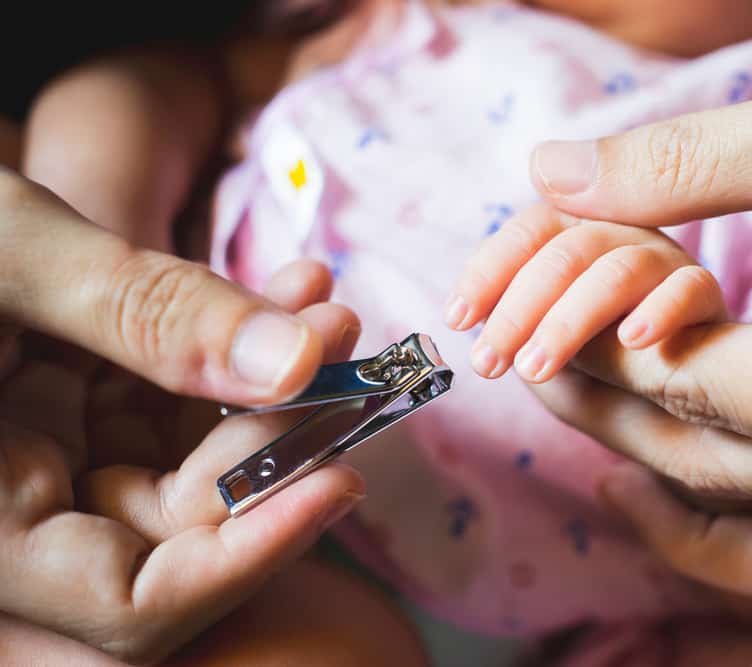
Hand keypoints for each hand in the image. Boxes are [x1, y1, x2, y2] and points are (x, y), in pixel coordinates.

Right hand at [0, 171, 364, 661]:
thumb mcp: (15, 255)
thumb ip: (150, 314)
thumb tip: (299, 364)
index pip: (133, 606)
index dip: (247, 555)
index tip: (339, 482)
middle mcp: (18, 513)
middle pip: (185, 526)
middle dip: (278, 437)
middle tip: (337, 346)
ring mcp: (52, 460)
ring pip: (196, 461)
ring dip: (274, 384)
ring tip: (323, 305)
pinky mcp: (75, 410)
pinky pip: (176, 405)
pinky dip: (234, 353)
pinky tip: (288, 292)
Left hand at [446, 203, 725, 382]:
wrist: (683, 388)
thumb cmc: (604, 363)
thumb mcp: (553, 346)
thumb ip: (526, 324)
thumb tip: (479, 318)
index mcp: (577, 233)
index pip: (529, 232)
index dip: (487, 272)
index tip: (455, 319)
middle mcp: (620, 234)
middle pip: (564, 253)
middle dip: (516, 311)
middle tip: (487, 365)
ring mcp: (665, 259)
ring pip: (615, 271)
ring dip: (568, 320)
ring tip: (535, 369)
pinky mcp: (707, 292)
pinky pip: (687, 289)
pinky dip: (659, 310)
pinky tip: (633, 341)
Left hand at [523, 22, 751, 510]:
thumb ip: (694, 162)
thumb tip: (552, 172)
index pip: (699, 384)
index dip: (592, 341)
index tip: (516, 303)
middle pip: (715, 459)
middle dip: (602, 402)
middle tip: (511, 348)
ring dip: (657, 452)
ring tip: (572, 393)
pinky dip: (732, 468)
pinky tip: (675, 419)